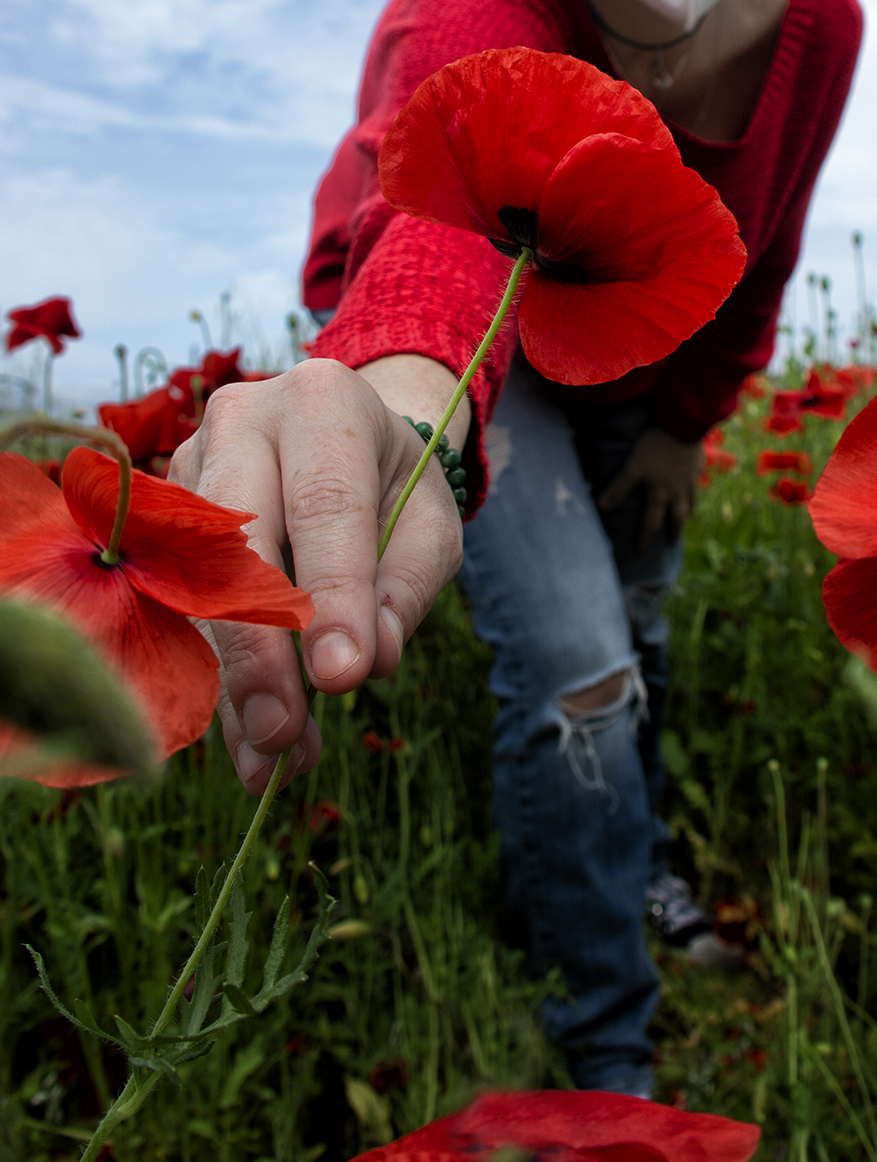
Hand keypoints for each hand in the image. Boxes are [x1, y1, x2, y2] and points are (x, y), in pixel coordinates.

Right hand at [169, 356, 465, 794]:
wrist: (343, 442)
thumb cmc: (395, 485)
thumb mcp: (430, 525)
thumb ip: (406, 587)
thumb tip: (370, 661)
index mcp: (322, 402)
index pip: (325, 503)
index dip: (331, 596)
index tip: (343, 678)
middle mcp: (241, 420)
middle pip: (238, 544)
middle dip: (261, 650)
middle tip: (286, 734)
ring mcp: (187, 466)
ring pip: (199, 587)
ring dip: (237, 685)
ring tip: (277, 758)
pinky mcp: (161, 518)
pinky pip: (183, 610)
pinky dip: (220, 683)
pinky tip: (251, 741)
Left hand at [597, 425, 705, 548]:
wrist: (684, 427)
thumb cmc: (656, 447)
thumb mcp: (633, 467)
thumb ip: (619, 487)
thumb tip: (602, 507)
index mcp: (660, 493)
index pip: (651, 521)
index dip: (645, 537)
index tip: (641, 550)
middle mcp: (676, 491)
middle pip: (677, 517)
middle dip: (674, 531)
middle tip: (672, 543)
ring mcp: (689, 479)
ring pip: (690, 502)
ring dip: (687, 514)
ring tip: (686, 519)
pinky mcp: (697, 466)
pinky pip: (697, 485)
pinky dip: (695, 493)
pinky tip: (694, 489)